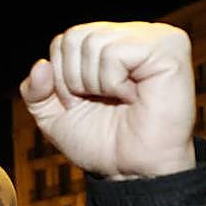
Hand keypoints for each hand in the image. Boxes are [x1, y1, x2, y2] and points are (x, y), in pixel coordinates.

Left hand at [20, 22, 195, 178]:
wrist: (131, 171)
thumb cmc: (102, 143)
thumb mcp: (55, 118)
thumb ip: (36, 92)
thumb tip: (40, 65)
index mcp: (110, 43)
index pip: (65, 40)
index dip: (61, 78)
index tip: (82, 104)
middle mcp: (132, 34)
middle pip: (74, 37)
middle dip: (74, 81)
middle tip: (102, 103)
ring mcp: (153, 37)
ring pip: (93, 42)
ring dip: (96, 84)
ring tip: (120, 100)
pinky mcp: (169, 46)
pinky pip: (115, 53)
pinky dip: (114, 83)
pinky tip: (133, 96)